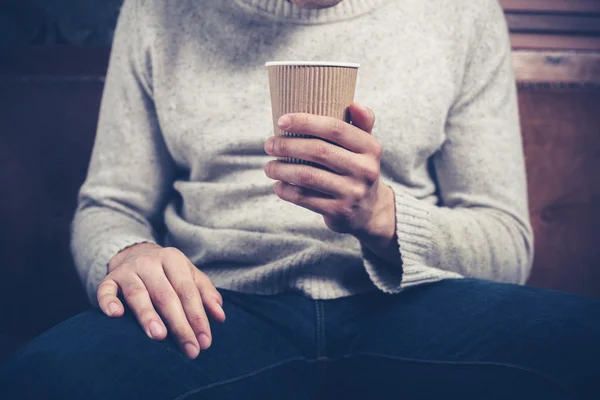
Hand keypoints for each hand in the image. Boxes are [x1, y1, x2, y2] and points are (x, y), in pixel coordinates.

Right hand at [97, 243, 225, 358]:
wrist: (134, 253)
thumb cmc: (168, 272)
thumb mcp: (189, 275)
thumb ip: (206, 294)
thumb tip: (220, 316)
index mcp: (173, 259)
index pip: (188, 291)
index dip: (198, 317)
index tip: (205, 341)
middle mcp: (150, 262)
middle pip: (166, 295)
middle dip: (179, 324)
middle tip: (189, 348)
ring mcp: (128, 270)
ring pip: (138, 294)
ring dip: (148, 315)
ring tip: (158, 336)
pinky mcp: (109, 279)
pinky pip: (105, 290)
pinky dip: (109, 302)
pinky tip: (115, 315)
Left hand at [263, 103, 395, 245]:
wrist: (368, 210)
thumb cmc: (357, 168)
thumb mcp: (365, 146)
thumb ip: (362, 122)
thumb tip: (354, 104)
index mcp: (371, 147)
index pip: (336, 128)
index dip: (306, 122)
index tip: (281, 121)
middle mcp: (366, 169)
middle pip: (318, 151)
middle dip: (287, 146)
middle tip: (269, 144)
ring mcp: (353, 192)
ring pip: (308, 176)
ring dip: (281, 170)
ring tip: (269, 166)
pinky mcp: (339, 211)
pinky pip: (305, 198)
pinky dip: (286, 191)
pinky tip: (278, 185)